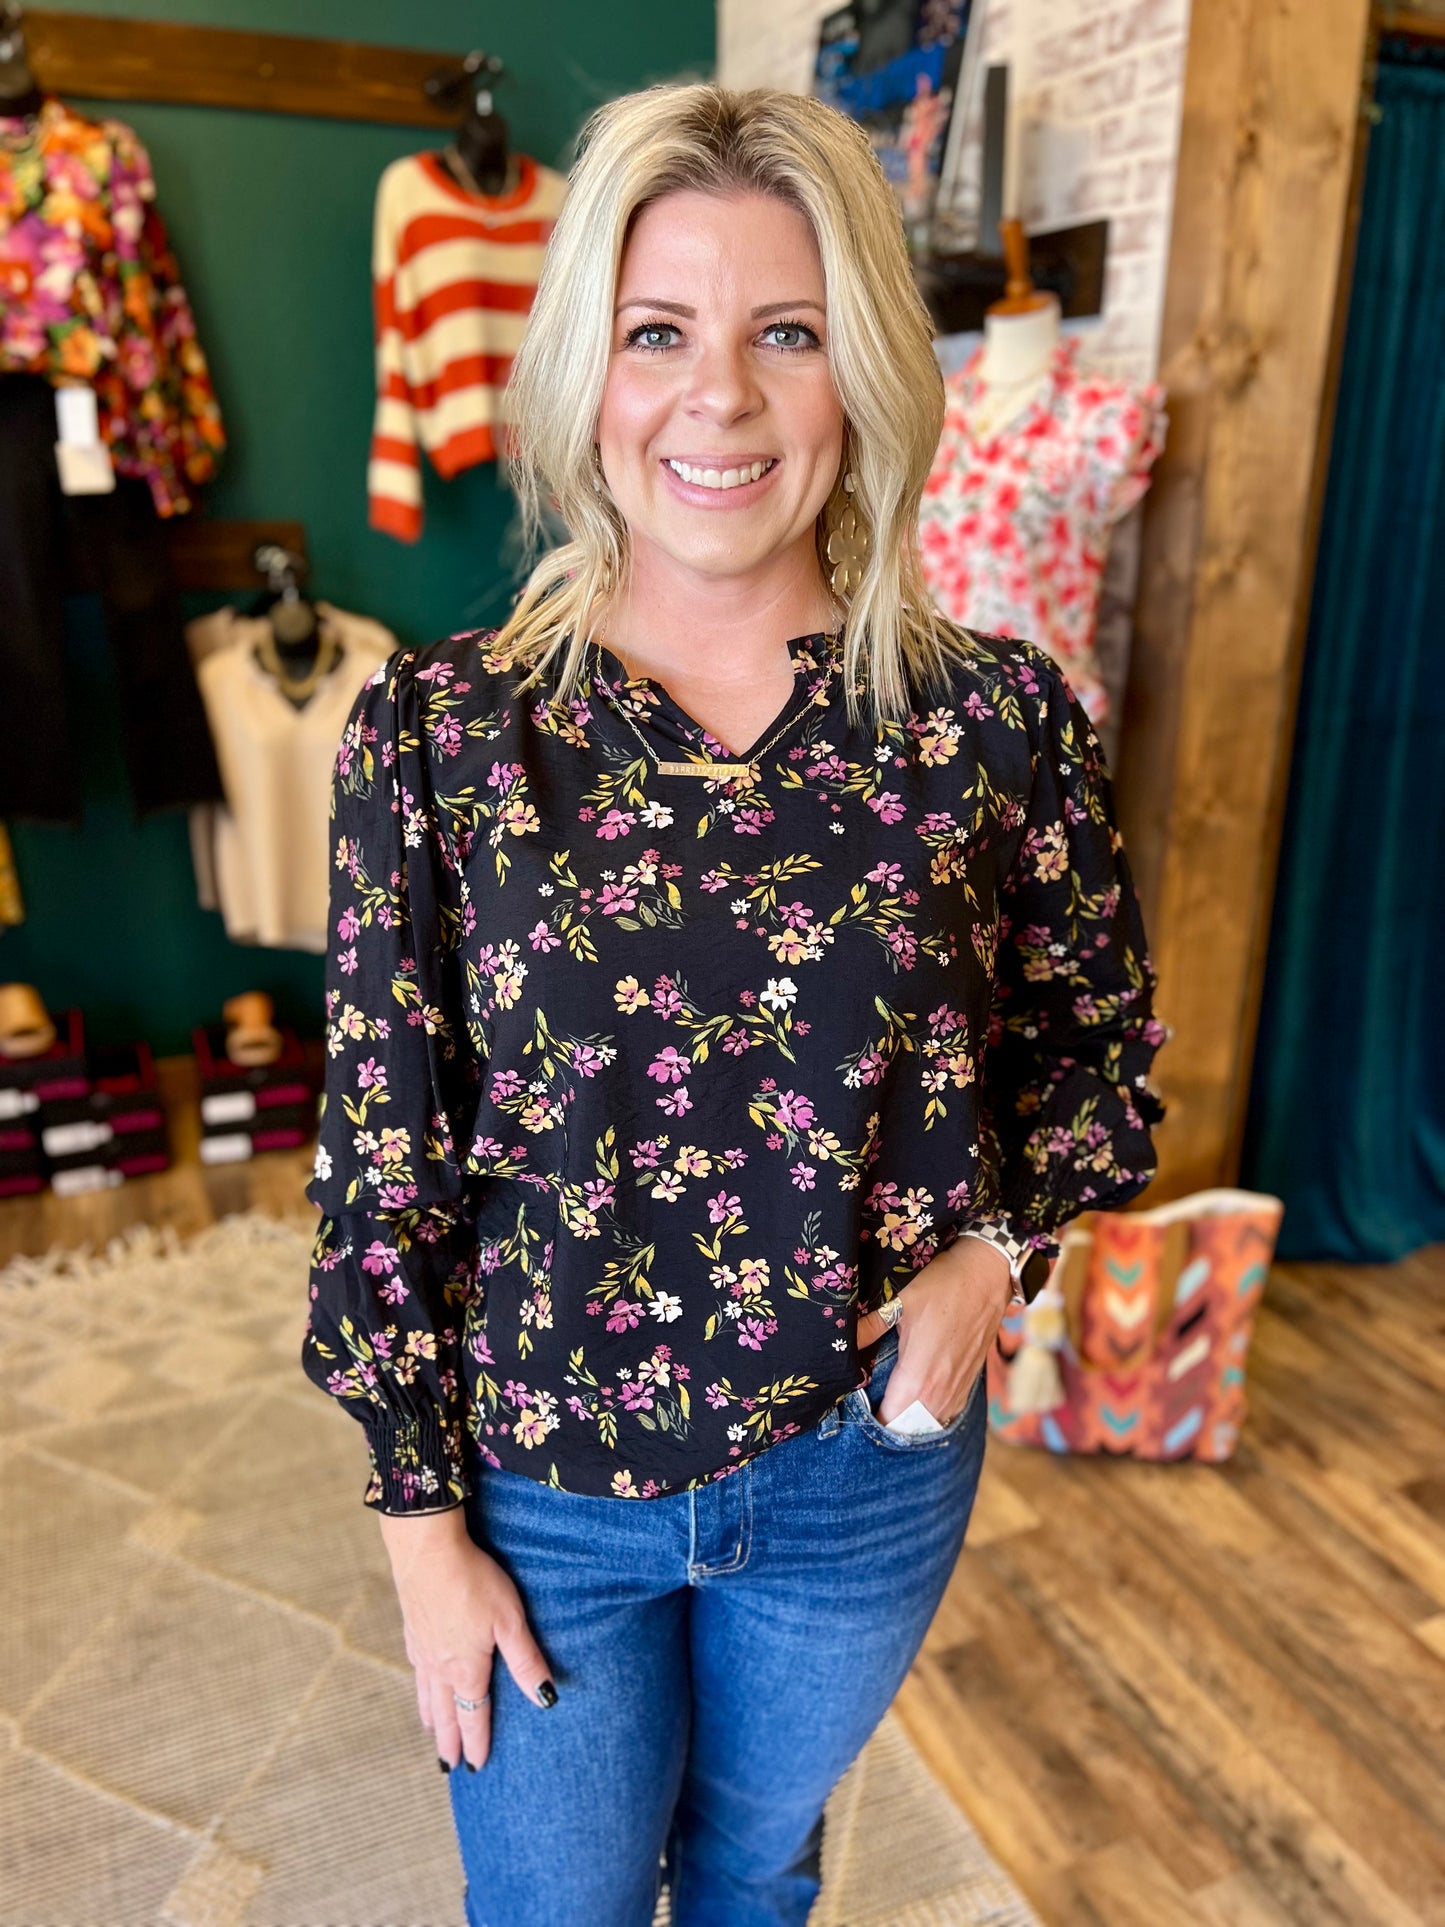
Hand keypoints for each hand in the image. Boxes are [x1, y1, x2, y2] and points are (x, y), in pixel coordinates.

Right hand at [377, 1507, 556, 1771]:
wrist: (426, 1549)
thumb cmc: (473, 1581)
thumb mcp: (509, 1621)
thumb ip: (526, 1661)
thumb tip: (546, 1699)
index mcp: (466, 1669)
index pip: (474, 1716)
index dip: (477, 1743)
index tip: (476, 1767)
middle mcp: (440, 1665)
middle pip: (445, 1712)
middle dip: (449, 1741)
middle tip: (449, 1767)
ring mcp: (422, 1646)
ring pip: (427, 1693)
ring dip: (432, 1717)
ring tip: (433, 1733)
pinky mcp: (412, 1626)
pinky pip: (417, 1668)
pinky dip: (420, 1686)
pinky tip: (422, 1681)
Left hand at [854, 1240, 1013, 1427]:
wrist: (987, 1276)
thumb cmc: (943, 1287)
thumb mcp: (899, 1302)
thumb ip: (870, 1327)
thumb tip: (842, 1338)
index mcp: (918, 1378)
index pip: (890, 1420)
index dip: (872, 1419)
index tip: (858, 1408)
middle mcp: (940, 1392)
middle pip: (910, 1428)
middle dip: (890, 1422)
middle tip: (872, 1406)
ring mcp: (958, 1390)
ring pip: (931, 1423)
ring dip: (912, 1421)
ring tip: (893, 1405)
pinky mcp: (970, 1382)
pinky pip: (948, 1412)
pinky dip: (932, 1413)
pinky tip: (919, 1399)